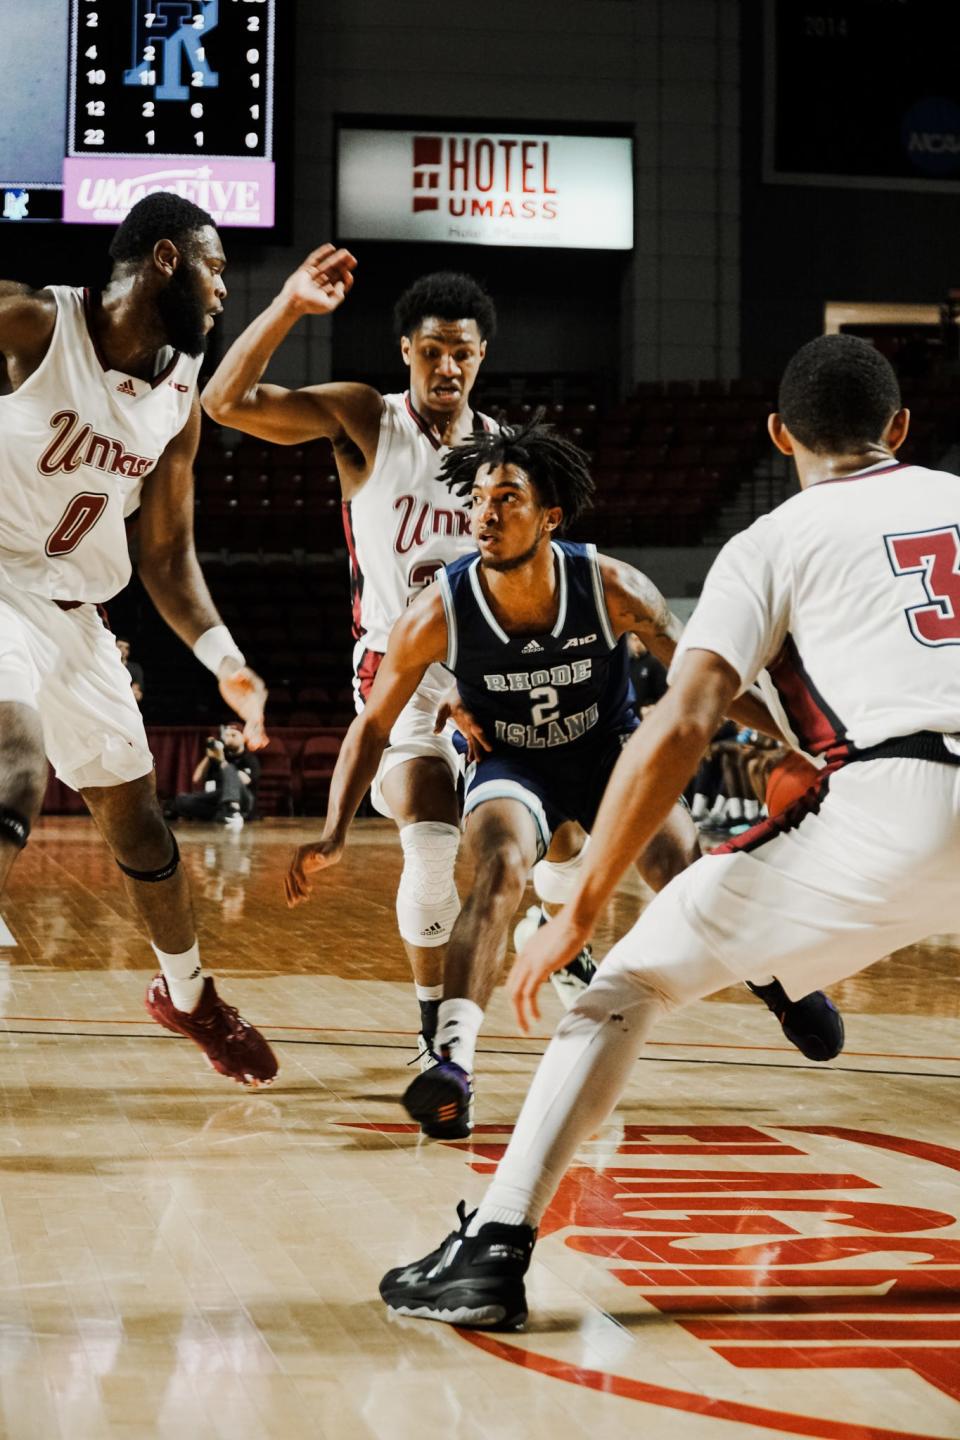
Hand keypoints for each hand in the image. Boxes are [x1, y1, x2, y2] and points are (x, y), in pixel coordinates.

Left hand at [218, 664, 268, 750]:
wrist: (230, 672)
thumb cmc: (231, 670)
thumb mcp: (233, 671)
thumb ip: (239, 673)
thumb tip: (238, 674)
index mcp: (257, 691)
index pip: (257, 708)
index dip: (255, 719)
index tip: (252, 729)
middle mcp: (259, 700)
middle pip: (258, 719)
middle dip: (256, 732)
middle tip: (254, 745)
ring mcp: (254, 706)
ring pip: (257, 724)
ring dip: (256, 736)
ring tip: (255, 748)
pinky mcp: (248, 711)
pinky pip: (253, 724)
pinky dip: (256, 733)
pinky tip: (259, 744)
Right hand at [281, 244, 356, 316]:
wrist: (294, 302)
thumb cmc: (310, 306)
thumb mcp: (329, 305)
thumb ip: (339, 296)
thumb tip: (342, 283)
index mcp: (327, 292)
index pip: (340, 283)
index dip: (346, 278)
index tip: (349, 274)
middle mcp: (321, 283)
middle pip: (336, 272)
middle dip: (344, 265)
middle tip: (351, 258)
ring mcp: (314, 275)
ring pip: (328, 264)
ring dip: (337, 258)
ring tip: (345, 252)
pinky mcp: (306, 269)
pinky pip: (315, 258)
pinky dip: (322, 253)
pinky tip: (331, 248)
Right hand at [284, 837, 342, 906]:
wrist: (331, 846)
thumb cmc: (333, 848)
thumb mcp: (331, 851)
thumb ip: (325, 855)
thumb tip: (319, 858)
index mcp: (301, 851)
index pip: (296, 868)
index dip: (301, 879)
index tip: (310, 889)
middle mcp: (296, 857)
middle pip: (289, 875)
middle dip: (292, 888)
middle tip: (296, 901)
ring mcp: (297, 863)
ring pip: (289, 879)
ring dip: (290, 892)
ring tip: (293, 905)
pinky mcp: (300, 869)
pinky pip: (295, 881)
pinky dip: (296, 890)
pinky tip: (300, 900)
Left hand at [435, 687, 490, 763]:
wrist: (459, 692)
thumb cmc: (450, 699)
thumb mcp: (442, 707)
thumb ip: (440, 720)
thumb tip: (436, 733)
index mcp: (464, 710)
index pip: (471, 717)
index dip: (475, 723)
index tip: (479, 730)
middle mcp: (471, 719)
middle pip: (478, 730)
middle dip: (483, 740)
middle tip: (489, 749)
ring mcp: (472, 725)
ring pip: (477, 738)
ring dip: (478, 748)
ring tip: (479, 760)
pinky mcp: (470, 730)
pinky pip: (472, 741)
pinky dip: (472, 750)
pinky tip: (471, 760)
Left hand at [508, 909, 592, 1033]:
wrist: (576, 918)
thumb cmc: (572, 927)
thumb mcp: (556, 942)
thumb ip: (551, 952)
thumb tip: (556, 958)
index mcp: (526, 951)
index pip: (514, 978)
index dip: (517, 996)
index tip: (524, 1010)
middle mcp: (524, 957)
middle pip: (511, 988)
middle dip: (515, 1010)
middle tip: (523, 1025)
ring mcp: (530, 962)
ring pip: (516, 994)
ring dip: (520, 1014)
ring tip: (527, 1028)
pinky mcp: (540, 967)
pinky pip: (529, 993)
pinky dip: (530, 1009)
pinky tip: (536, 1018)